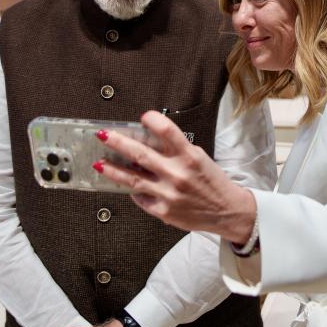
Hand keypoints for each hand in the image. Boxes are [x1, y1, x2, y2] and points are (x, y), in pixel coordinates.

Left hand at [98, 111, 256, 243]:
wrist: (227, 211)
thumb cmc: (213, 182)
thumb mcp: (200, 158)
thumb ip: (177, 150)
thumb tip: (149, 140)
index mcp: (190, 157)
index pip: (168, 132)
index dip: (153, 121)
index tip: (143, 116)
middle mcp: (178, 174)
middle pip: (141, 154)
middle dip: (119, 143)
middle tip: (104, 135)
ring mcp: (169, 194)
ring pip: (133, 179)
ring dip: (114, 170)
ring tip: (100, 163)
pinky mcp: (164, 211)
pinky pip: (141, 198)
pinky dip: (132, 191)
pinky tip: (124, 184)